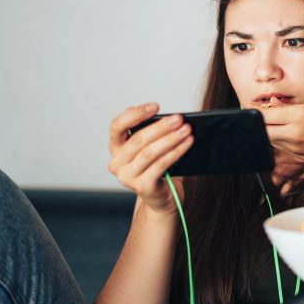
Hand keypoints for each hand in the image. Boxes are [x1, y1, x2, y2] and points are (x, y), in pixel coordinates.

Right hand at [107, 102, 193, 216]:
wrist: (162, 198)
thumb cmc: (157, 168)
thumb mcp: (150, 147)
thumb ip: (151, 132)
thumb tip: (172, 118)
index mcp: (116, 147)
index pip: (117, 126)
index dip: (135, 114)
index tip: (156, 106)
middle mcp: (116, 162)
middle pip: (138, 139)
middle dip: (161, 127)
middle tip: (179, 119)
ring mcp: (127, 176)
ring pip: (149, 152)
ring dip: (171, 139)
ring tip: (187, 130)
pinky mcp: (142, 187)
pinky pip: (161, 165)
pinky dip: (176, 152)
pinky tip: (188, 144)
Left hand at [259, 100, 303, 178]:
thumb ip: (294, 106)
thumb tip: (275, 105)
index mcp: (299, 116)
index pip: (265, 114)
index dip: (254, 110)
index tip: (251, 107)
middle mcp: (294, 133)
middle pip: (261, 130)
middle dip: (257, 123)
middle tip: (258, 115)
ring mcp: (295, 147)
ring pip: (269, 139)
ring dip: (267, 131)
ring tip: (273, 121)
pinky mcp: (299, 157)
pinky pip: (281, 147)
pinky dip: (278, 139)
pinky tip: (285, 131)